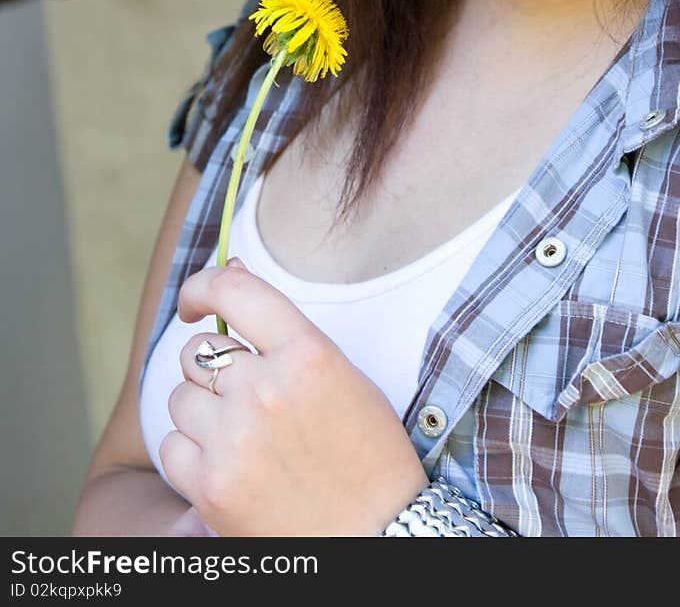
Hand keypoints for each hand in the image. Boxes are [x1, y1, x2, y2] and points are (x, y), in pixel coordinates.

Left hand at [159, 259, 429, 536]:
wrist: (376, 537)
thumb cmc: (367, 454)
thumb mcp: (341, 375)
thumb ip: (285, 330)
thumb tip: (231, 273)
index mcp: (308, 353)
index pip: (233, 290)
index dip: (202, 285)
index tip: (194, 299)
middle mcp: (267, 389)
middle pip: (199, 351)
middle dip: (213, 370)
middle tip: (244, 400)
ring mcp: (235, 438)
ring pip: (180, 399)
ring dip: (202, 414)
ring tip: (244, 440)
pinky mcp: (211, 486)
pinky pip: (172, 447)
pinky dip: (191, 456)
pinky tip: (230, 468)